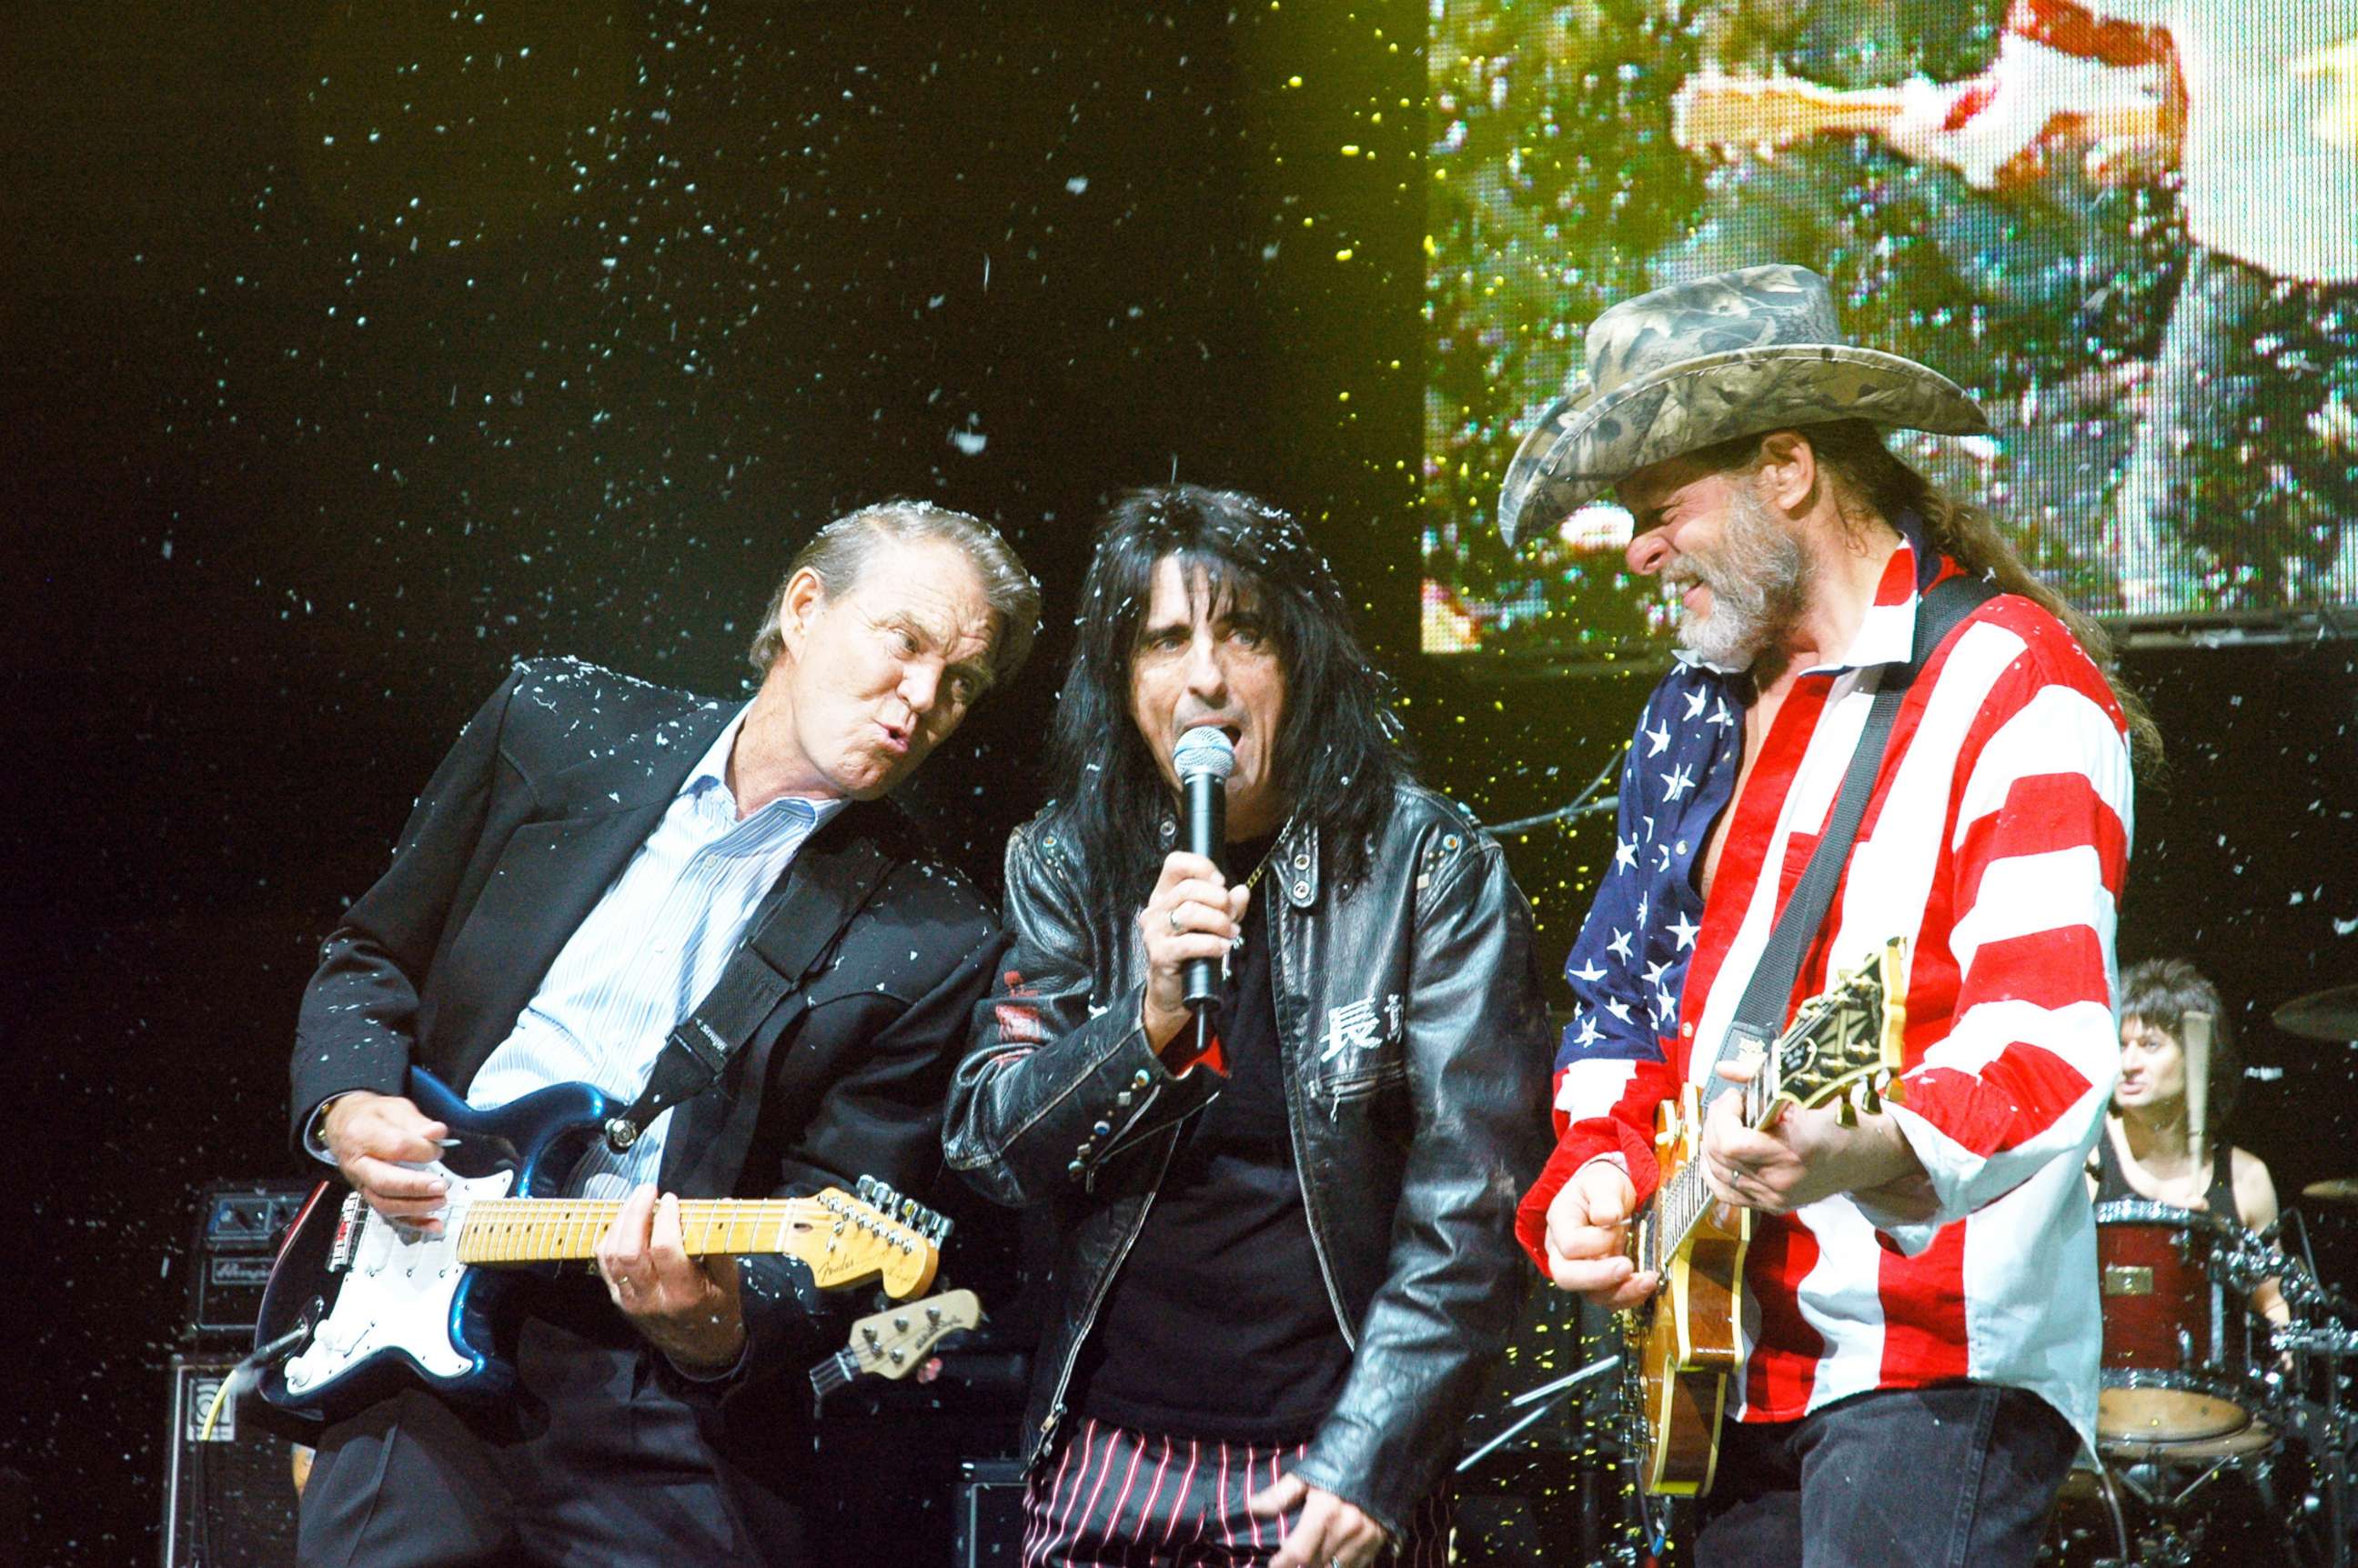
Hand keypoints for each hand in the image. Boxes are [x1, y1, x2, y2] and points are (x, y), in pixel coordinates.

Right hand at [322, 1091, 450, 1231]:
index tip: (438, 1149)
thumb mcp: (393, 1108)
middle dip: (415, 1187)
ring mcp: (361, 1184)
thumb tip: (438, 1133)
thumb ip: (416, 1122)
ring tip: (440, 1200)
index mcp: (362, 1135)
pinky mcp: (369, 1196)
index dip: (421, 1150)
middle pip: (384, 1182)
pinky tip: (434, 1225)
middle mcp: (358, 1164)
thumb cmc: (372, 1116)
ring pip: (384, 1204)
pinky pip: (389, 1215)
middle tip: (440, 1186)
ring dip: (415, 1207)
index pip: (395, 1147)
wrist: (343, 1125)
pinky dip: (413, 1223)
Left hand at [594, 1184, 746, 1370]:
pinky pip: (604, 1265)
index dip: (667, 1219)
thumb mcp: (729, 1281)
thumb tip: (724, 1204)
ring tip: (636, 1200)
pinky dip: (610, 1238)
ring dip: (621, 1222)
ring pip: (612, 1256)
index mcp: (684, 1294)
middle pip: (630, 1251)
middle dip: (636, 1213)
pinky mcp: (619, 1300)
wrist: (698, 1349)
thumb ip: (721, 1245)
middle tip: (649, 1190)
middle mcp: (652, 1299)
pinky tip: (623, 1222)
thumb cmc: (718, 1310)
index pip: (665, 1250)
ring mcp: (631, 1301)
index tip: (673, 1200)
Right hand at [1136, 851, 1248, 1051]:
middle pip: (1189, 888)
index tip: (1220, 882)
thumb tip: (1241, 892)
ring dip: (1219, 922)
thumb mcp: (1212, 924)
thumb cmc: (1191, 954)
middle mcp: (1155, 909)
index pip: (1175, 864)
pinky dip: (1213, 944)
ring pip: (1191, 912)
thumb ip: (1228, 906)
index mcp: (1164, 895)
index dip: (1201, 867)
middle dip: (1219, 900)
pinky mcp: (1160, 954)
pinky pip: (1191, 942)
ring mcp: (1154, 932)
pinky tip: (1222, 948)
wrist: (1173, 991)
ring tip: (1230, 933)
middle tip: (1231, 916)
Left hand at [1247, 1473, 1386, 1567]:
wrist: (1382, 1451)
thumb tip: (1252, 1507)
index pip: (1298, 1552)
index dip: (1282, 1564)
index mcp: (1325, 1511)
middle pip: (1315, 1564)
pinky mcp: (1379, 1541)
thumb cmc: (1339, 1460)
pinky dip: (1341, 1567)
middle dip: (1299, 1566)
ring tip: (1308, 1561)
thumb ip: (1280, 1494)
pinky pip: (1356, 1566)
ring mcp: (1366, 1538)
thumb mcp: (1307, 1473)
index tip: (1273, 1564)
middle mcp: (1347, 1529)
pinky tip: (1331, 1560)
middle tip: (1290, 1561)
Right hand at [1543, 1160, 1657, 1308]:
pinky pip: (1609, 1298)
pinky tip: (1645, 1284)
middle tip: (1626, 1267)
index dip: (1594, 1242)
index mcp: (1560, 1222)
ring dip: (1621, 1291)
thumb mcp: (1603, 1182)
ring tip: (1647, 1280)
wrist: (1607, 1195)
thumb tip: (1606, 1217)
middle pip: (1567, 1277)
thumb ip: (1604, 1197)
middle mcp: (1562, 1250)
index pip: (1569, 1245)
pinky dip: (1629, 1296)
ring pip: (1590, 1294)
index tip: (1616, 1225)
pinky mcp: (1599, 1280)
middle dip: (1599, 1278)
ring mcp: (1580, 1268)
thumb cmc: (1600, 1187)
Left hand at [1700, 1058, 1920, 1215]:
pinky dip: (1714, 1170)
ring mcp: (1776, 1197)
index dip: (1723, 1114)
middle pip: (1719, 1155)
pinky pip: (1726, 1193)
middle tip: (1733, 1103)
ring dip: (1713, 1141)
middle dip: (1716, 1120)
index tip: (1737, 1096)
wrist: (1873, 1153)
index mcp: (1793, 1149)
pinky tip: (1720, 1151)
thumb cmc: (1846, 1115)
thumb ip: (1760, 1075)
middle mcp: (1782, 1179)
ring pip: (1717, 1172)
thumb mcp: (1808, 1088)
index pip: (1731, 1143)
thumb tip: (1723, 1068)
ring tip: (1730, 1122)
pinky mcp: (1774, 1206)